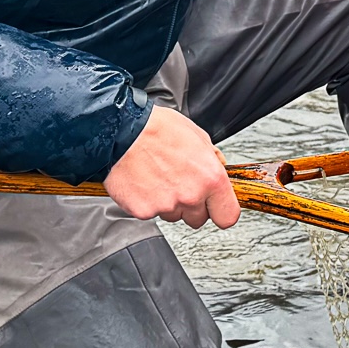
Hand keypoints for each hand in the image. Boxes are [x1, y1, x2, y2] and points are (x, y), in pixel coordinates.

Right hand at [103, 106, 239, 229]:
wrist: (121, 131)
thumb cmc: (156, 128)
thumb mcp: (196, 134)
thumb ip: (212, 158)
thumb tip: (219, 167)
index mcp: (210, 178)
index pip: (228, 216)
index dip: (221, 211)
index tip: (215, 207)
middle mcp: (191, 195)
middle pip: (198, 219)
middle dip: (191, 206)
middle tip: (178, 183)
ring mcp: (167, 206)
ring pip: (173, 215)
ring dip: (168, 203)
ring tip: (157, 177)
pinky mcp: (143, 211)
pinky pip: (151, 213)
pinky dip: (147, 202)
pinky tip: (143, 182)